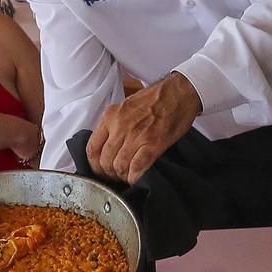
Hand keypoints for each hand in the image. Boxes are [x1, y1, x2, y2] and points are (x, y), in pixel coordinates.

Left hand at [85, 73, 199, 183]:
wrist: (179, 93)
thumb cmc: (155, 99)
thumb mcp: (125, 106)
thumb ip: (113, 123)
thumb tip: (107, 144)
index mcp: (110, 116)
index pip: (92, 148)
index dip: (94, 165)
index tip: (99, 170)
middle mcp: (120, 126)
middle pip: (104, 161)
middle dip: (109, 174)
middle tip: (115, 176)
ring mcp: (136, 136)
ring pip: (119, 167)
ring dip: (122, 176)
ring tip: (127, 177)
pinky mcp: (153, 144)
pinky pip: (136, 168)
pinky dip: (135, 177)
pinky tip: (136, 177)